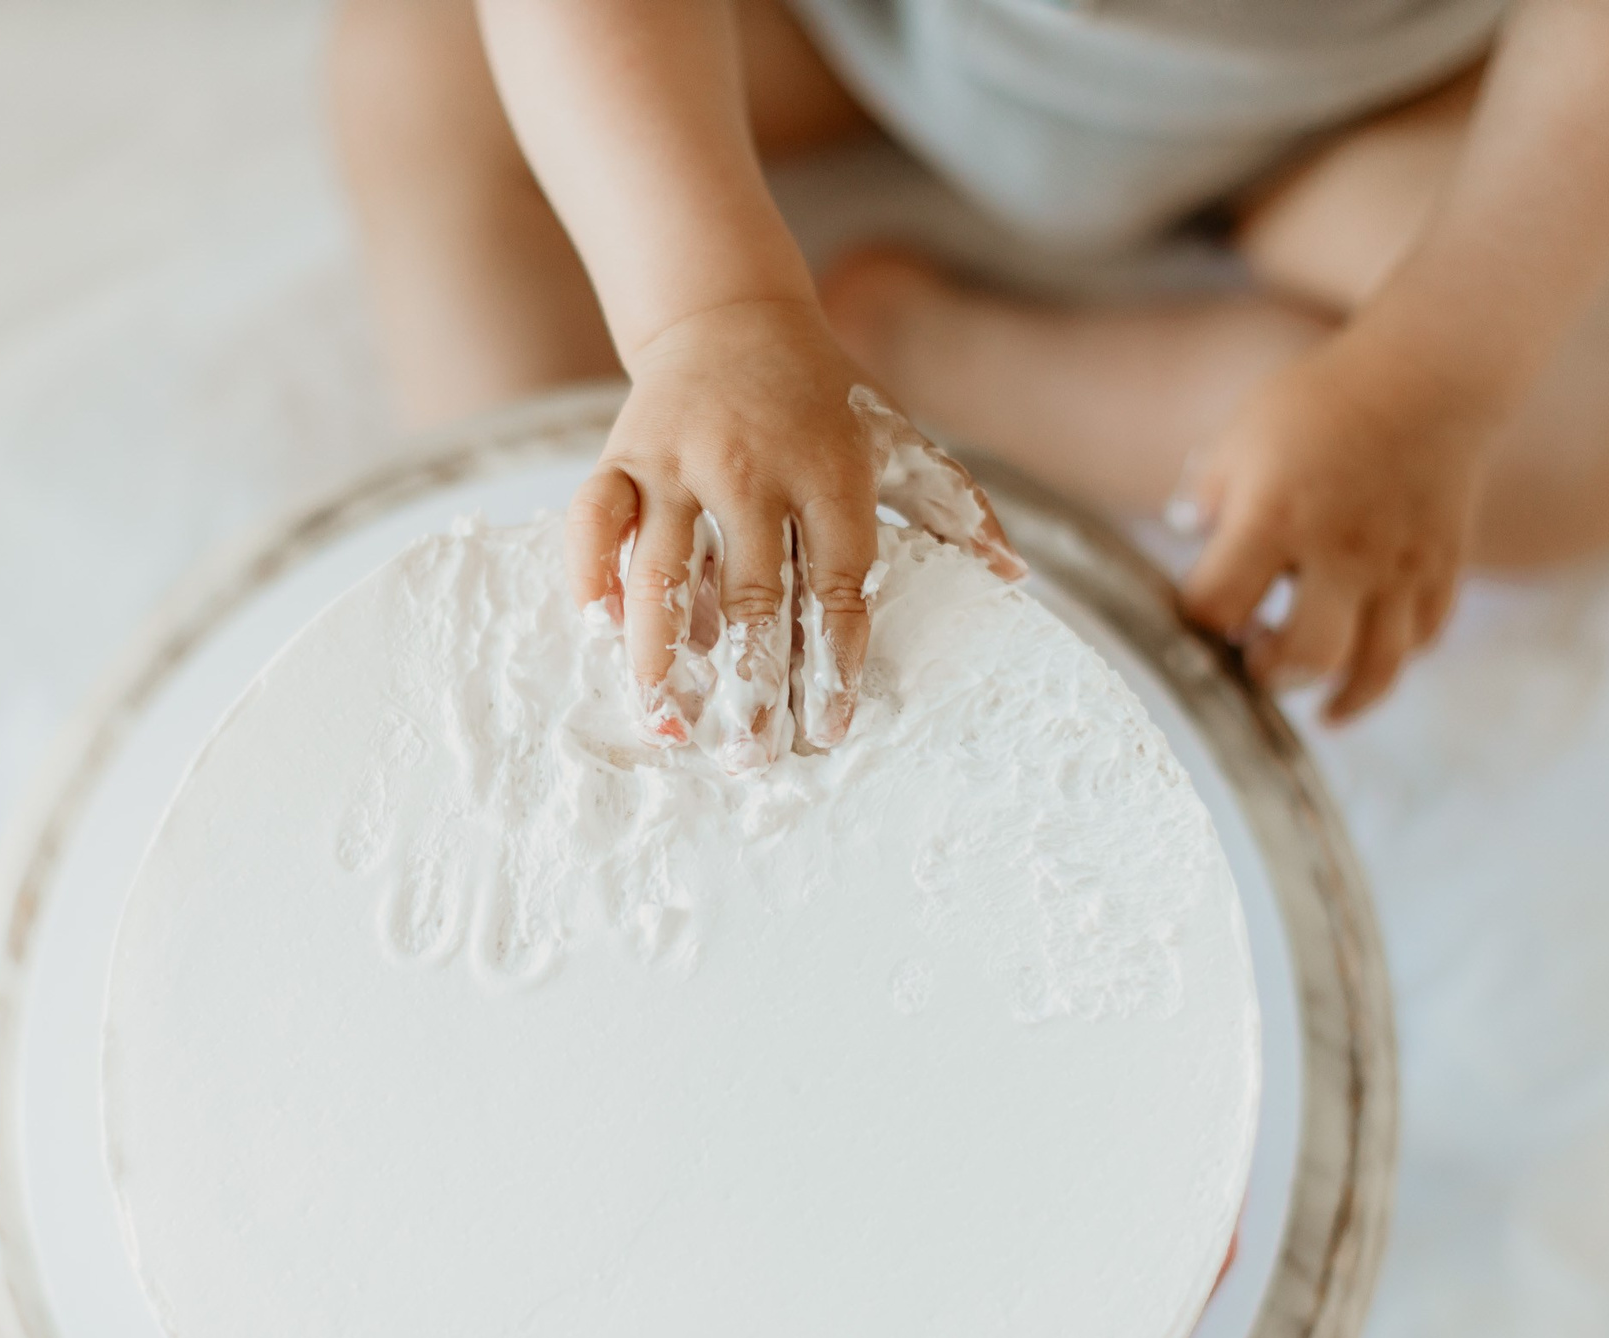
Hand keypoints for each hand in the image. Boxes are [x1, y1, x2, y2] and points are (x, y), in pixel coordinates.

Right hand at [566, 298, 1022, 767]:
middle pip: (751, 594)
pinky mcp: (623, 452)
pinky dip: (593, 576)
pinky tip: (601, 633)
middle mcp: (754, 469)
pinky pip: (595, 520)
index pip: (836, 586)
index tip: (828, 728)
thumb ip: (956, 506)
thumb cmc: (826, 394)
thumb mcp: (900, 437)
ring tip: (666, 722)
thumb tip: (1014, 575)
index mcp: (830, 474)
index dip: (833, 662)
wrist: (731, 308)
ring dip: (661, 654)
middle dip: (749, 685)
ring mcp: (681, 460)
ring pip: (663, 568)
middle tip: (749, 757)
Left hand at [1176, 330, 1496, 722]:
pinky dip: (1392, 661)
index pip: (1219, 606)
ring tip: (1314, 700)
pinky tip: (1363, 665)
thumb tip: (1183, 536)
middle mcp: (1343, 552)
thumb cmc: (1321, 402)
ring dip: (1339, 696)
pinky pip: (1422, 639)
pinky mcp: (1442, 567)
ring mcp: (1399, 566)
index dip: (1198, 623)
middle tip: (1255, 656)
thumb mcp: (1242, 433)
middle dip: (1270, 674)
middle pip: (1306, 657)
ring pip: (1377, 669)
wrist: (1430, 372)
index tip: (1198, 615)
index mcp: (1277, 516)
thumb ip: (1206, 492)